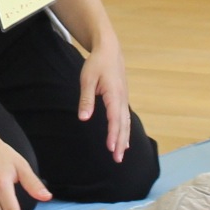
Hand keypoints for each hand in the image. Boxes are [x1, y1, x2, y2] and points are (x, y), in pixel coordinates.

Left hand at [76, 39, 132, 163]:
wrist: (109, 50)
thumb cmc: (97, 63)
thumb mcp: (87, 79)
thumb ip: (86, 99)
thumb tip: (84, 118)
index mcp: (114, 94)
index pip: (114, 118)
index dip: (113, 134)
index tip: (111, 148)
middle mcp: (122, 98)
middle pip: (123, 124)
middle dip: (120, 142)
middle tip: (117, 159)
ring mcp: (124, 99)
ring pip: (126, 122)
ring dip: (124, 139)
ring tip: (121, 154)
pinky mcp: (122, 98)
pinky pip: (125, 118)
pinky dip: (125, 130)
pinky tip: (124, 140)